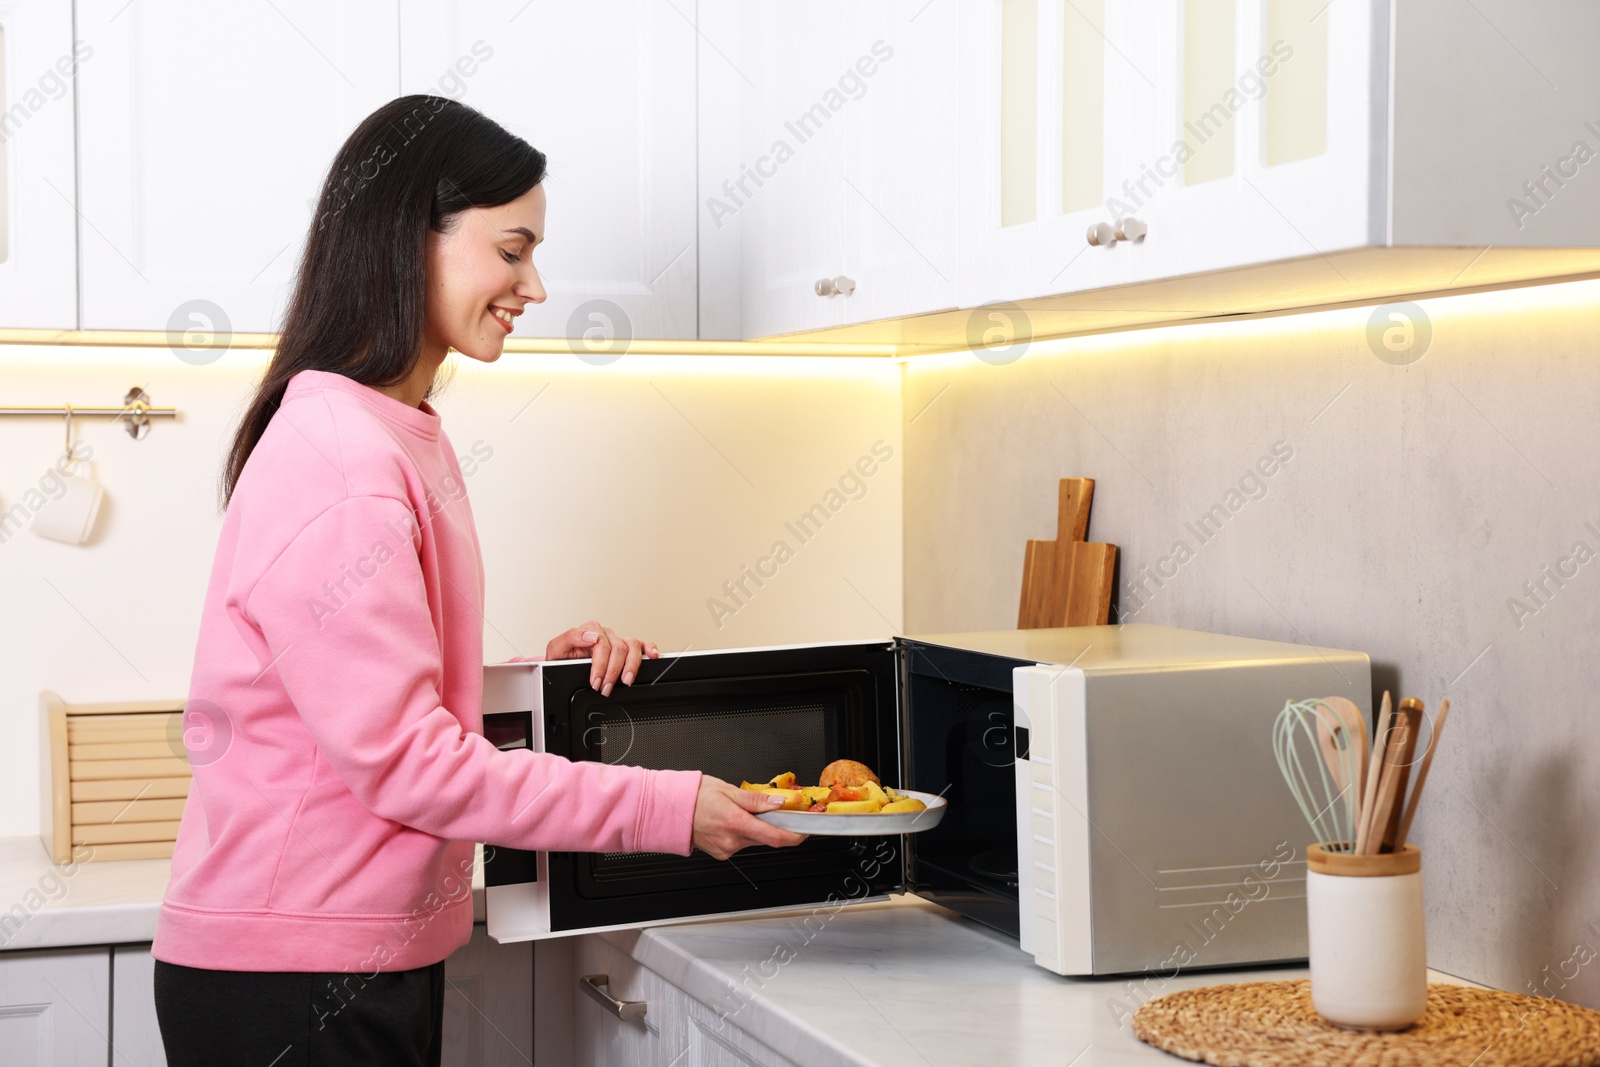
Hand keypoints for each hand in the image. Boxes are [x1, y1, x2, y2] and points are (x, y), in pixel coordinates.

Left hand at [546, 621, 658, 696]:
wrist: (563, 667)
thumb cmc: (561, 660)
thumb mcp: (556, 649)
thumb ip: (570, 638)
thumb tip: (591, 636)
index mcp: (588, 631)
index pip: (601, 642)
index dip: (600, 665)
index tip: (596, 681)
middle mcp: (605, 634)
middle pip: (618, 647)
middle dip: (612, 672)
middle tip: (605, 688)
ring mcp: (617, 640)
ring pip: (632, 646)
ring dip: (631, 666)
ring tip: (625, 681)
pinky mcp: (626, 647)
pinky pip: (642, 643)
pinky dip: (649, 648)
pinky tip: (652, 655)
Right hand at [691, 777, 807, 859]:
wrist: (671, 808)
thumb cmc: (695, 796)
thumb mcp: (728, 790)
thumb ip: (756, 800)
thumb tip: (779, 803)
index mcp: (736, 823)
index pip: (776, 837)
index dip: (796, 835)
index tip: (805, 829)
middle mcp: (732, 840)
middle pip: (767, 838)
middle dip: (775, 825)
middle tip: (776, 810)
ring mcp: (726, 849)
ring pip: (755, 840)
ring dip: (758, 828)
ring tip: (745, 811)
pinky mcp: (722, 853)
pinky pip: (742, 843)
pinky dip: (744, 832)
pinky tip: (733, 820)